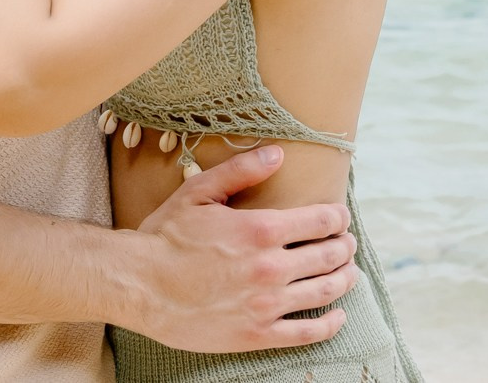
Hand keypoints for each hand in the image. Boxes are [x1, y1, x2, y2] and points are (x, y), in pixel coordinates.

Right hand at [126, 146, 357, 352]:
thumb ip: (242, 170)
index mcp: (261, 229)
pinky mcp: (257, 334)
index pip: (321, 221)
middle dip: (344, 246)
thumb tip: (278, 153)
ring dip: (345, 279)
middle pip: (329, 255)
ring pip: (325, 291)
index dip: (337, 218)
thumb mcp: (199, 192)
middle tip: (347, 244)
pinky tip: (339, 316)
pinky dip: (331, 324)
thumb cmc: (166, 236)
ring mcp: (266, 304)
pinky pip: (307, 332)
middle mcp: (271, 267)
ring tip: (349, 272)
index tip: (340, 218)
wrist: (138, 285)